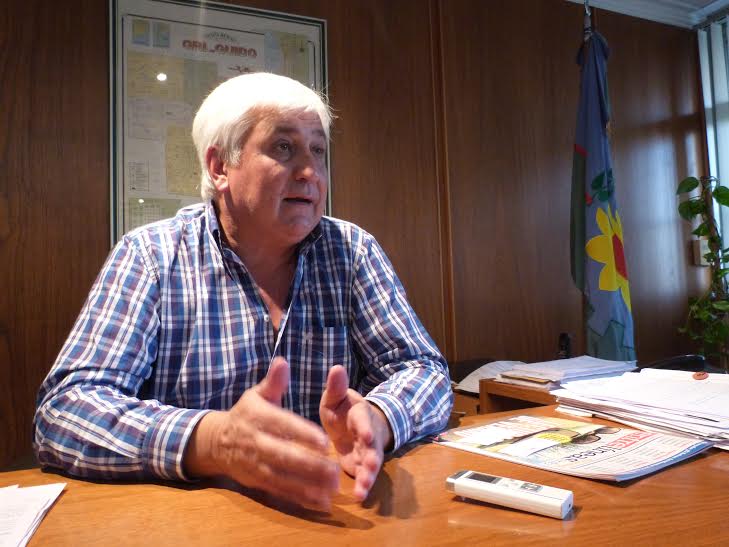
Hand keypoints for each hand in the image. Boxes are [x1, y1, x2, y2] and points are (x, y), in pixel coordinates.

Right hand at [185, 357, 338, 510]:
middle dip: (310, 465)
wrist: (215, 442)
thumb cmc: (245, 414)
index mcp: (257, 417)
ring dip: (308, 486)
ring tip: (333, 488)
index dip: (302, 433)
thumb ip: (273, 381)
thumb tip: (282, 362)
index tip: (324, 440)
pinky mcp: (258, 483)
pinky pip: (281, 493)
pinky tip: (322, 503)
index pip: (281, 425)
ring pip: (283, 478)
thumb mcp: (256, 395)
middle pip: (283, 456)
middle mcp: (255, 443)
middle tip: (335, 469)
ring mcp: (255, 466)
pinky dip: (301, 500)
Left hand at [319, 365, 392, 500]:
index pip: (363, 420)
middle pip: (372, 446)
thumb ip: (336, 387)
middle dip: (372, 456)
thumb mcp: (336, 397)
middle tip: (372, 465)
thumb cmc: (342, 409)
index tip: (366, 435)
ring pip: (371, 464)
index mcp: (359, 414)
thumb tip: (336, 368)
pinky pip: (364, 477)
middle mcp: (367, 434)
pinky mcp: (361, 466)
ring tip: (365, 487)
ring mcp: (366, 452)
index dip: (365, 427)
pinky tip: (359, 496)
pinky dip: (363, 486)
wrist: (353, 425)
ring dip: (369, 475)